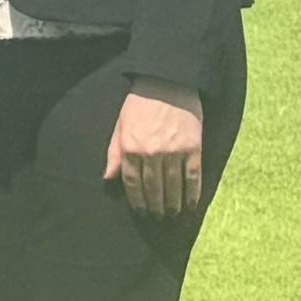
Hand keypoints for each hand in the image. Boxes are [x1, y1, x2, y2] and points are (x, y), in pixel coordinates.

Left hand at [107, 84, 208, 217]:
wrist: (168, 83)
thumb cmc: (140, 104)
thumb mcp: (120, 126)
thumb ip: (114, 153)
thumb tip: (107, 178)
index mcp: (130, 147)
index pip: (132, 182)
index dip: (136, 200)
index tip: (140, 211)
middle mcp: (151, 152)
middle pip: (153, 188)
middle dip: (154, 206)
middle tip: (157, 217)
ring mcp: (174, 151)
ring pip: (173, 186)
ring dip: (172, 204)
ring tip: (171, 214)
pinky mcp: (193, 148)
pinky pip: (193, 177)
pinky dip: (192, 193)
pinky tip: (190, 204)